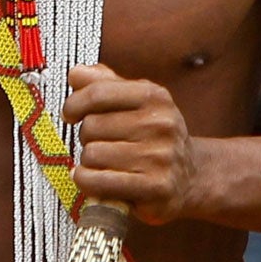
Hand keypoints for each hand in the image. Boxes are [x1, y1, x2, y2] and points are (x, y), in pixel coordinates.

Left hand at [66, 63, 200, 224]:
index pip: (99, 92)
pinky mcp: (155, 187)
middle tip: (99, 144)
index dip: (75, 103)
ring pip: (92, 155)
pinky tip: (90, 179)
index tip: (70, 114)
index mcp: (155, 96)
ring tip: (102, 163)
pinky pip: (99, 181)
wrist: (190, 176)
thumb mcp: (136, 102)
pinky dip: (86, 181)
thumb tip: (75, 73)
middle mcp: (160, 123)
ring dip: (88, 162)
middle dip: (86, 138)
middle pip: (91, 126)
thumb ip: (105, 84)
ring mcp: (160, 156)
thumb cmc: (153, 135)